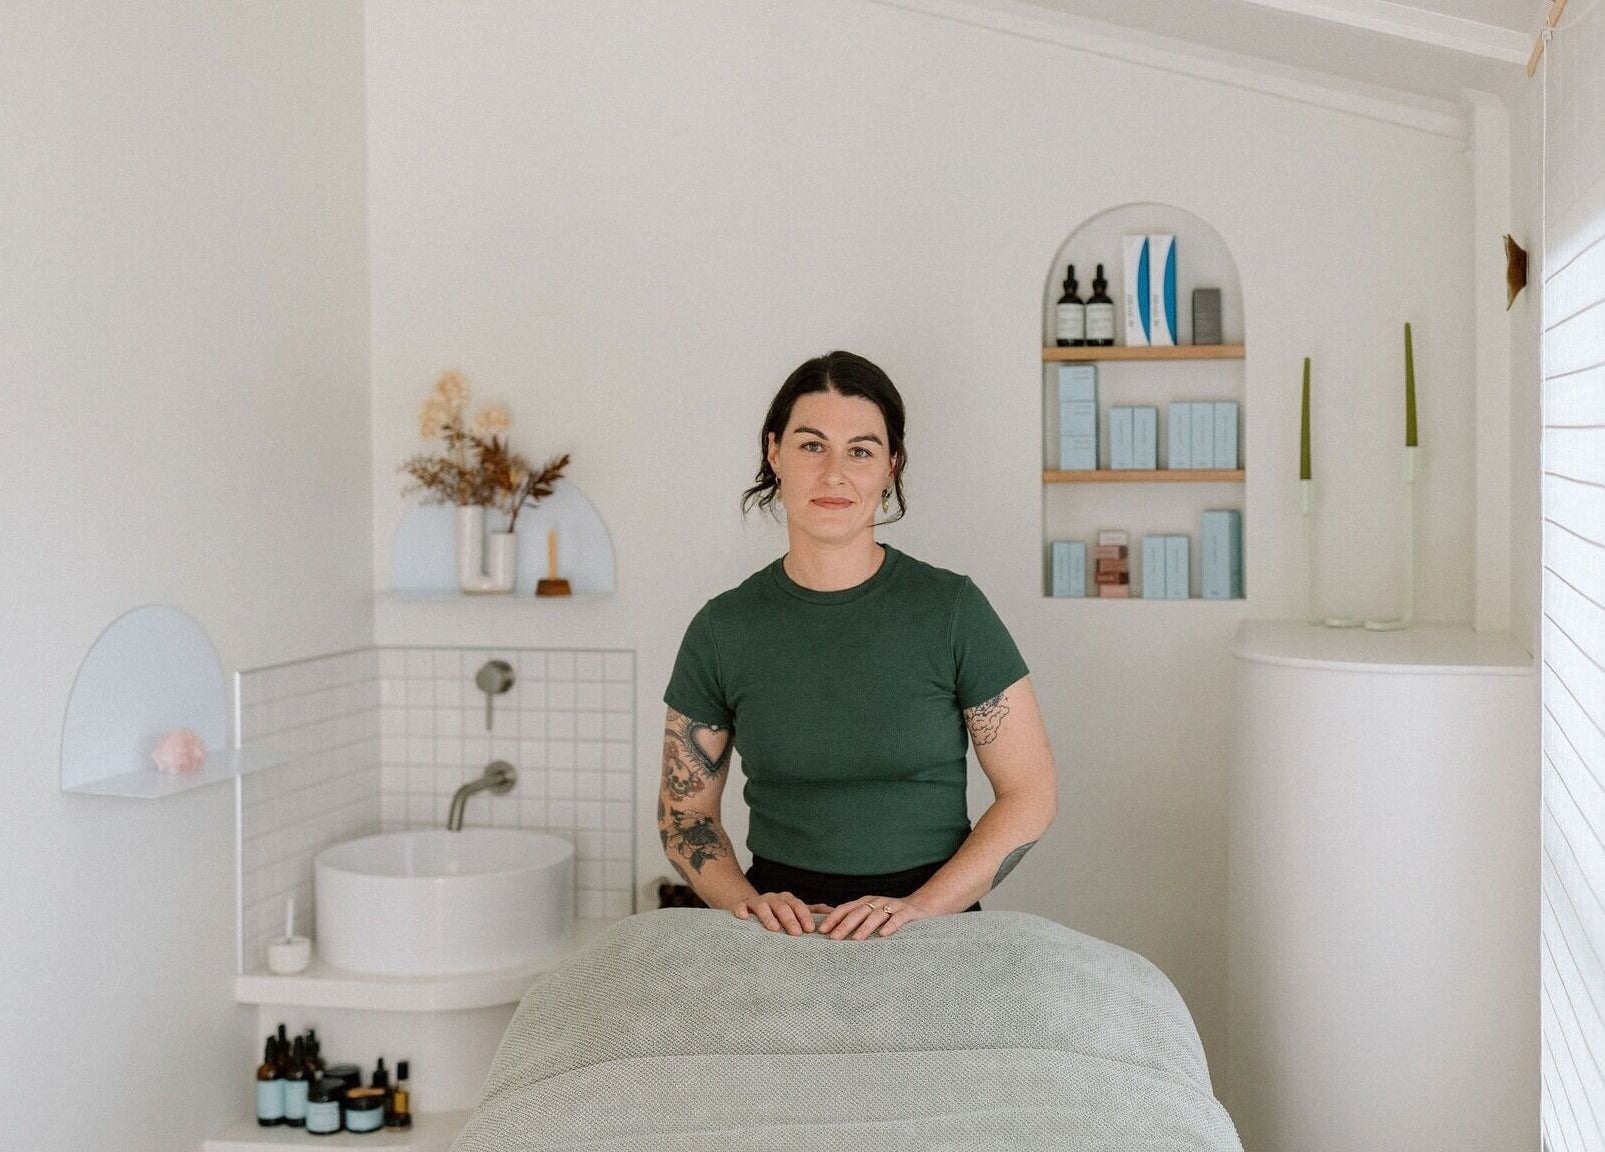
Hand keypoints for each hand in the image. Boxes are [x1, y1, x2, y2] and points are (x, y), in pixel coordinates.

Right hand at [731, 891, 832, 935]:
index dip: (804, 916)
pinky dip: (741, 910)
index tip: (810, 930)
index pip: (798, 906)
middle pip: (782, 907)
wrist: (750, 907)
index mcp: (788, 900)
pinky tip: (743, 917)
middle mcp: (773, 899)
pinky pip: (740, 906)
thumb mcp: (795, 910)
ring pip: (763, 906)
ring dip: (769, 917)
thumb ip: (813, 911)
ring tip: (774, 929)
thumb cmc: (777, 913)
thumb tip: (835, 911)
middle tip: (796, 934)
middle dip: (790, 919)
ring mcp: (757, 902)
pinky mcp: (741, 906)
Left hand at [818, 895, 935, 939]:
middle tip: (834, 938)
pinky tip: (883, 935)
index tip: (822, 931)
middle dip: (844, 925)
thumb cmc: (891, 915)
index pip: (845, 909)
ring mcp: (892, 906)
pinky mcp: (907, 912)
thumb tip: (832, 934)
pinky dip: (890, 926)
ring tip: (856, 939)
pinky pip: (898, 919)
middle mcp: (877, 902)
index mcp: (865, 903)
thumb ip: (856, 921)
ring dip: (865, 927)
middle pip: (858, 913)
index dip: (833, 918)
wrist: (922, 906)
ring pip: (876, 916)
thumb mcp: (872, 915)